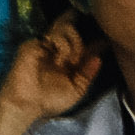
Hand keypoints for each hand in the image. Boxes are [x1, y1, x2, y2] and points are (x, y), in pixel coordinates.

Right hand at [0, 20, 94, 134]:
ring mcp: (45, 46)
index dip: (95, 42)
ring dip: (75, 44)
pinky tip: (61, 60)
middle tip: (80, 58)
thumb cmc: (51, 100)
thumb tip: (98, 57)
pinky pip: (55, 36)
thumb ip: (88, 73)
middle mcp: (56, 50)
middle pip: (74, 31)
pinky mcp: (34, 45)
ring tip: (71, 61)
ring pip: (66, 29)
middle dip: (82, 41)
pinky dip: (64, 46)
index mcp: (67, 60)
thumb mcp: (77, 88)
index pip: (83, 44)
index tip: (106, 42)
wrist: (29, 105)